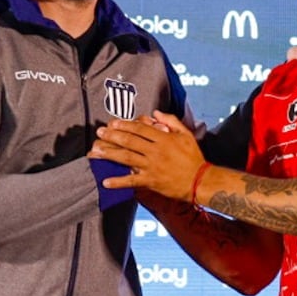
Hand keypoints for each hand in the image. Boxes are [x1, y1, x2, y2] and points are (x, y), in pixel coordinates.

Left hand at [90, 111, 206, 200]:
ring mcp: (152, 166)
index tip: (113, 123)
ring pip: (127, 158)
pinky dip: (118, 182)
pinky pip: (131, 181)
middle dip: (112, 135)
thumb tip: (155, 113)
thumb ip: (171, 121)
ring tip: (96, 151)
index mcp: (163, 138)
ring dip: (110, 153)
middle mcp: (155, 151)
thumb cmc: (194, 157)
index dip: (125, 124)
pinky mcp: (151, 181)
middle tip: (99, 132)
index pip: (140, 128)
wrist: (200, 181)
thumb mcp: (186, 134)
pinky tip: (105, 182)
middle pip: (130, 141)